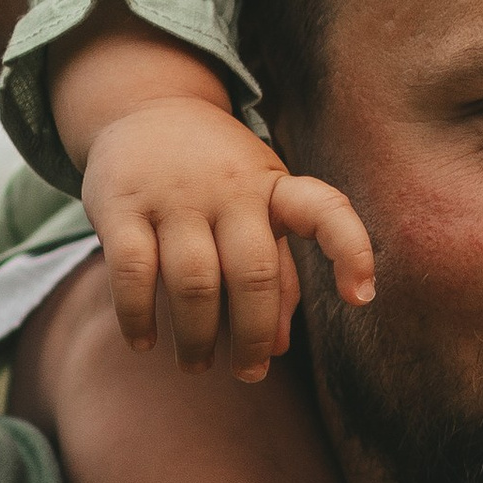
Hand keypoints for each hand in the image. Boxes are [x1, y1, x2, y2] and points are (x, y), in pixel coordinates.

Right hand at [77, 85, 372, 377]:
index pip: (324, 211)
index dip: (350, 252)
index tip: (360, 298)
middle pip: (253, 273)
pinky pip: (133, 271)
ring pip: (194, 281)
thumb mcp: (260, 207)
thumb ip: (279, 273)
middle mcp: (230, 188)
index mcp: (274, 188)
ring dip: (197, 336)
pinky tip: (144, 342)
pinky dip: (138, 316)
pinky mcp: (121, 204)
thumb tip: (280, 348)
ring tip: (197, 365)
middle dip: (254, 335)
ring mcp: (174, 194)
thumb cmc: (218, 176)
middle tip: (249, 374)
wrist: (145, 107)